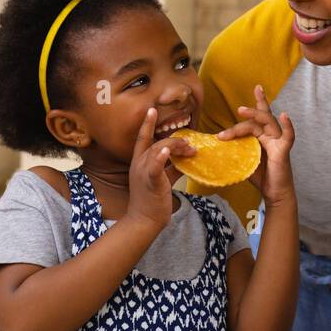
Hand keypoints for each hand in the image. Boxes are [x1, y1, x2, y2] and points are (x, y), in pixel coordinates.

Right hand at [127, 106, 191, 228]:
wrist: (144, 220)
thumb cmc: (152, 200)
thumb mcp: (161, 180)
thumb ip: (170, 168)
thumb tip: (182, 159)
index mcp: (139, 162)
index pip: (142, 139)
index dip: (147, 124)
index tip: (151, 110)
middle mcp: (138, 164)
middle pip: (157, 143)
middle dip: (176, 141)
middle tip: (191, 146)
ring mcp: (143, 172)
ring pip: (159, 150)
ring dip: (177, 147)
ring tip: (191, 150)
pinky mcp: (151, 181)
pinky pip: (155, 166)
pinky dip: (161, 157)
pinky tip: (167, 150)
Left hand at [215, 85, 295, 205]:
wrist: (274, 193)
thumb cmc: (260, 177)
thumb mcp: (243, 160)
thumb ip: (235, 151)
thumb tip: (214, 148)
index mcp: (263, 136)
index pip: (260, 116)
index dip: (260, 101)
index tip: (258, 87)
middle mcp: (271, 135)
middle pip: (260, 119)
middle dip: (250, 113)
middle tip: (238, 109)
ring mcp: (278, 141)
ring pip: (268, 122)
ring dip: (256, 115)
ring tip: (242, 111)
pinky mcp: (283, 150)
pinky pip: (288, 136)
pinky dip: (288, 125)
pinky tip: (285, 115)